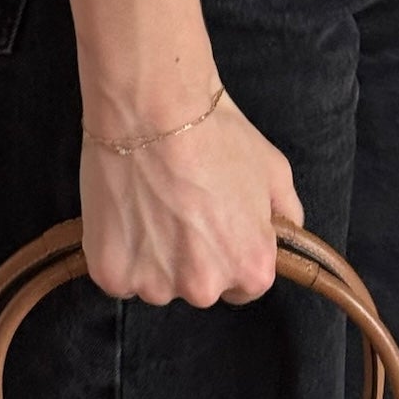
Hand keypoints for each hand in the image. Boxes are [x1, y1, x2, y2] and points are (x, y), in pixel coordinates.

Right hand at [79, 83, 304, 306]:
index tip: (213, 229)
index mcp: (251, 270)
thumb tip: (283, 233)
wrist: (154, 109)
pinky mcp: (113, 276)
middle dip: (190, 259)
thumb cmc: (216, 136)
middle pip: (198, 288)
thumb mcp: (274, 173)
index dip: (228, 256)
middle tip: (177, 210)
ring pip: (155, 284)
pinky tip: (122, 216)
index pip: (243, 288)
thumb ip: (285, 215)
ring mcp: (156, 287)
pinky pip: (118, 277)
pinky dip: (118, 254)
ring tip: (147, 207)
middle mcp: (205, 290)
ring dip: (152, 259)